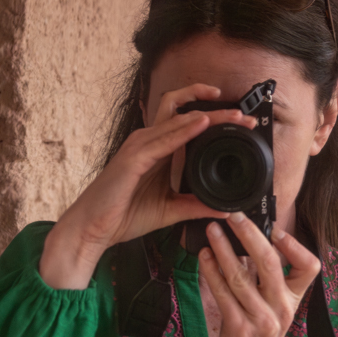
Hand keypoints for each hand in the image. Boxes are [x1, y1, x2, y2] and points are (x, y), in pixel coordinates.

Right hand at [39, 85, 257, 288]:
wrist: (94, 229)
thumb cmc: (123, 216)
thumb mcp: (170, 211)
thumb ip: (196, 206)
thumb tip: (225, 209)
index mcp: (158, 151)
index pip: (188, 122)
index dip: (215, 117)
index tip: (240, 123)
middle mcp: (149, 142)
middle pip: (183, 111)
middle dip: (215, 108)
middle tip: (243, 114)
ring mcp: (139, 146)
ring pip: (176, 119)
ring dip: (207, 116)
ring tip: (232, 116)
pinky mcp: (133, 158)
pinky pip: (163, 139)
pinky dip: (184, 130)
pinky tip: (202, 125)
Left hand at [200, 212, 320, 336]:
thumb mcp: (268, 316)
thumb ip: (264, 287)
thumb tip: (250, 248)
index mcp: (293, 304)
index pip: (309, 267)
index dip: (295, 245)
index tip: (277, 229)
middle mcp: (281, 310)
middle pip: (271, 262)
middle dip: (250, 234)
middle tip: (233, 216)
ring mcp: (261, 321)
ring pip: (242, 275)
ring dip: (224, 249)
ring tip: (211, 231)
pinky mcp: (238, 330)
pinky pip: (223, 293)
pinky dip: (211, 272)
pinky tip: (203, 258)